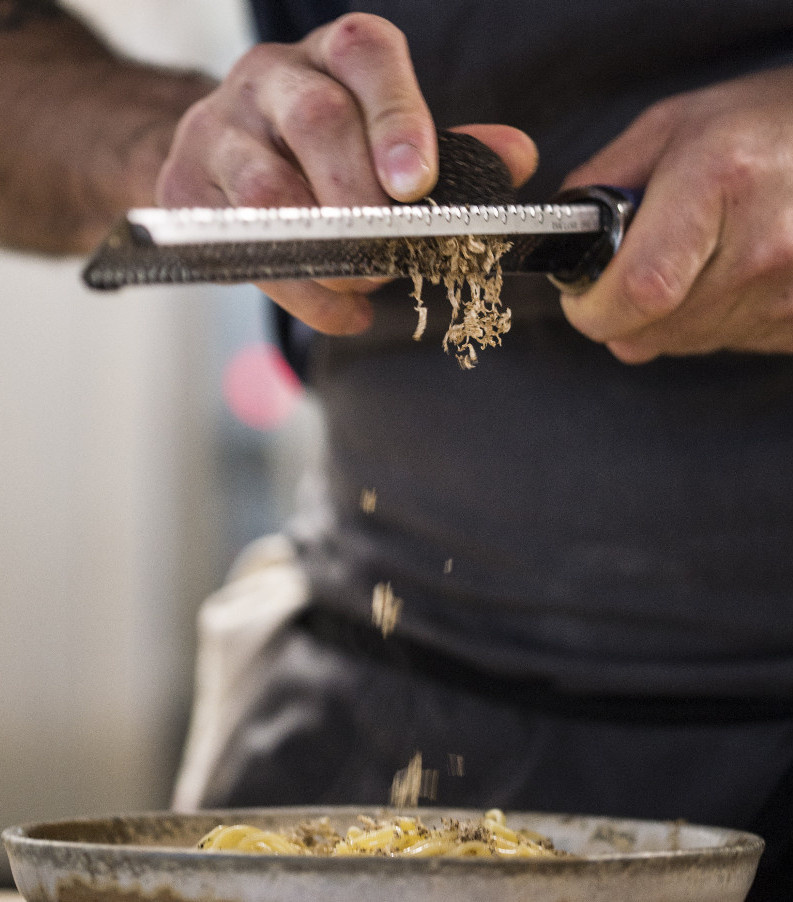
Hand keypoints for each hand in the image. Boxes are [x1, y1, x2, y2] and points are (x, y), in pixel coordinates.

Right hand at [156, 13, 536, 334]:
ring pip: (266, 190)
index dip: (398, 118)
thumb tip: (515, 157)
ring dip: (326, 254)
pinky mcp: (185, 190)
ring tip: (364, 287)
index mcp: (332, 57)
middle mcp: (270, 78)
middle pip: (316, 121)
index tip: (418, 184)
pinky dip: (300, 292)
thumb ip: (447, 149)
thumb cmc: (323, 152)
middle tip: (391, 255)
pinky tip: (341, 313)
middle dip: (362, 200)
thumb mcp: (384, 138)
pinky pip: (242, 248)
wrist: (222, 159)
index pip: (365, 57)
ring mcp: (218, 131)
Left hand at [559, 65, 792, 361]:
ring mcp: (792, 290)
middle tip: (635, 269)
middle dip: (622, 313)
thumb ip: (601, 183)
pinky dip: (711, 321)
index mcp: (721, 180)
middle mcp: (765, 243)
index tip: (582, 298)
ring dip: (667, 316)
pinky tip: (731, 274)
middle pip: (654, 329)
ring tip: (695, 260)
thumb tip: (563, 243)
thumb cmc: (758, 125)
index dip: (594, 308)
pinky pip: (727, 344)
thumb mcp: (669, 127)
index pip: (639, 288)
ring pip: (685, 341)